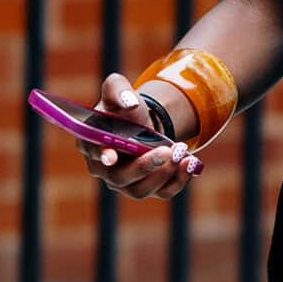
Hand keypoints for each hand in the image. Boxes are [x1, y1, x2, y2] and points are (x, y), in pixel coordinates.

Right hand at [79, 73, 202, 200]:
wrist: (142, 122)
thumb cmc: (123, 107)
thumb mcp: (117, 89)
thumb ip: (117, 90)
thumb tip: (130, 104)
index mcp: (92, 143)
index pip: (93, 153)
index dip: (102, 156)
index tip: (112, 156)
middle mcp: (105, 170)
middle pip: (119, 178)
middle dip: (144, 166)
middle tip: (166, 150)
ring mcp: (126, 184)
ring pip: (141, 190)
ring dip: (163, 173)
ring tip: (181, 152)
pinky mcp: (148, 188)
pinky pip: (163, 192)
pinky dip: (179, 180)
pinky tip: (190, 163)